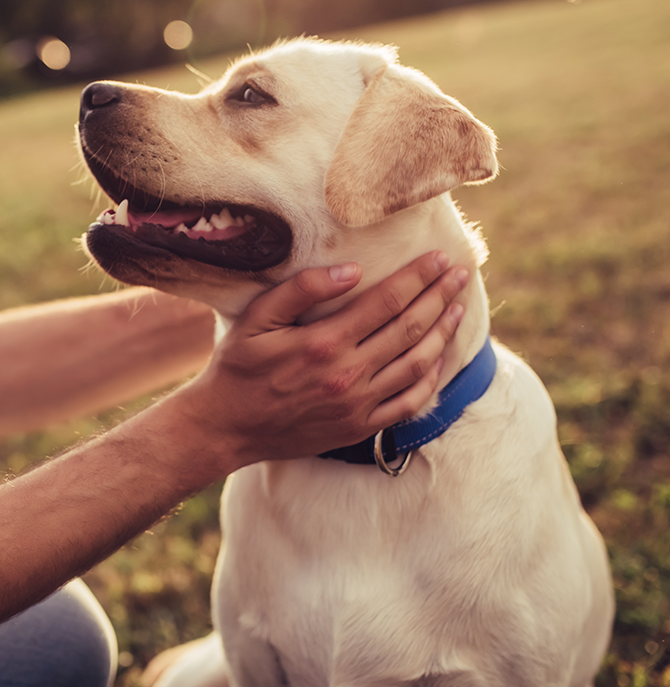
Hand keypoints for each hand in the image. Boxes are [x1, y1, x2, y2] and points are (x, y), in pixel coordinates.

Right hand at [174, 251, 468, 467]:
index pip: (387, 301)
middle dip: (440, 297)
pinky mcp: (359, 427)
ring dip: (443, 333)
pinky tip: (439, 358)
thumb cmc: (237, 367)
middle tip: (460, 274)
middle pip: (410, 328)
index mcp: (324, 343)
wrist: (226, 427)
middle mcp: (348, 374)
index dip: (418, 277)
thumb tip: (351, 270)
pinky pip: (409, 403)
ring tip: (458, 308)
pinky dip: (431, 379)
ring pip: (417, 364)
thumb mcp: (256, 319)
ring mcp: (358, 404)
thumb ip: (301, 290)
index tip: (440, 258)